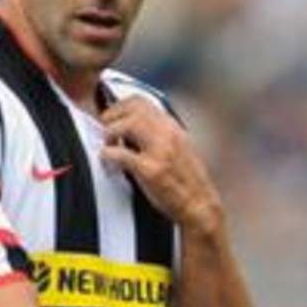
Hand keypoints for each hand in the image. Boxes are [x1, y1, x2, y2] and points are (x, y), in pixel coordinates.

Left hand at [99, 96, 219, 228]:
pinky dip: (107, 155)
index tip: (112, 118)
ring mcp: (160, 152)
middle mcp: (168, 134)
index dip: (120, 106)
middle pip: (132, 109)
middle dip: (111, 118)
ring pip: (125, 125)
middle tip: (107, 133)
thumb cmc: (187, 181)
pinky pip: (119, 154)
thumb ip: (159, 133)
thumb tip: (132, 125)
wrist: (199, 205)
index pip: (141, 101)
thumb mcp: (178, 147)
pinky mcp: (150, 171)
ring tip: (109, 146)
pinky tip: (108, 162)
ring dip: (110, 134)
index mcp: (172, 127)